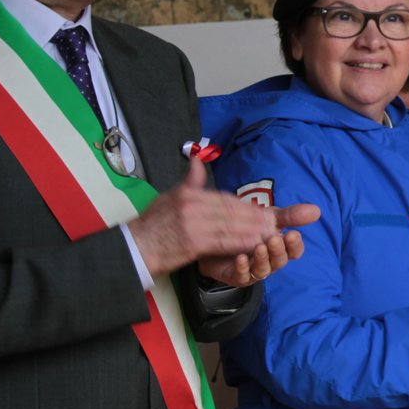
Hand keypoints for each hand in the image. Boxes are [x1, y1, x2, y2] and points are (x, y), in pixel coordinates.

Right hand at [129, 158, 315, 277]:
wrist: (134, 247)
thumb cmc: (152, 224)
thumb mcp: (170, 196)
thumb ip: (190, 181)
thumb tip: (197, 161)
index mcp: (189, 194)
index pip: (225, 199)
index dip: (246, 207)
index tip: (262, 212)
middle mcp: (192, 205)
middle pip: (232, 211)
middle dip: (255, 217)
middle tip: (275, 223)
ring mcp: (193, 223)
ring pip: (231, 225)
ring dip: (254, 230)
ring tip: (271, 234)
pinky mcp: (193, 242)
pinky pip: (223, 241)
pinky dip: (241, 242)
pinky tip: (255, 244)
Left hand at [197, 201, 320, 286]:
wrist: (218, 235)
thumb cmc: (249, 227)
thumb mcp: (270, 217)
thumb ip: (291, 215)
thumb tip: (317, 211)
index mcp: (281, 248)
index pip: (294, 251)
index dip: (295, 245)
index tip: (292, 234)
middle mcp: (270, 262)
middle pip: (280, 261)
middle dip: (278, 250)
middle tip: (274, 239)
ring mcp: (254, 271)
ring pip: (263, 270)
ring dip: (262, 259)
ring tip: (258, 248)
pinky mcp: (237, 277)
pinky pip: (242, 276)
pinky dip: (242, 268)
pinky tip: (240, 258)